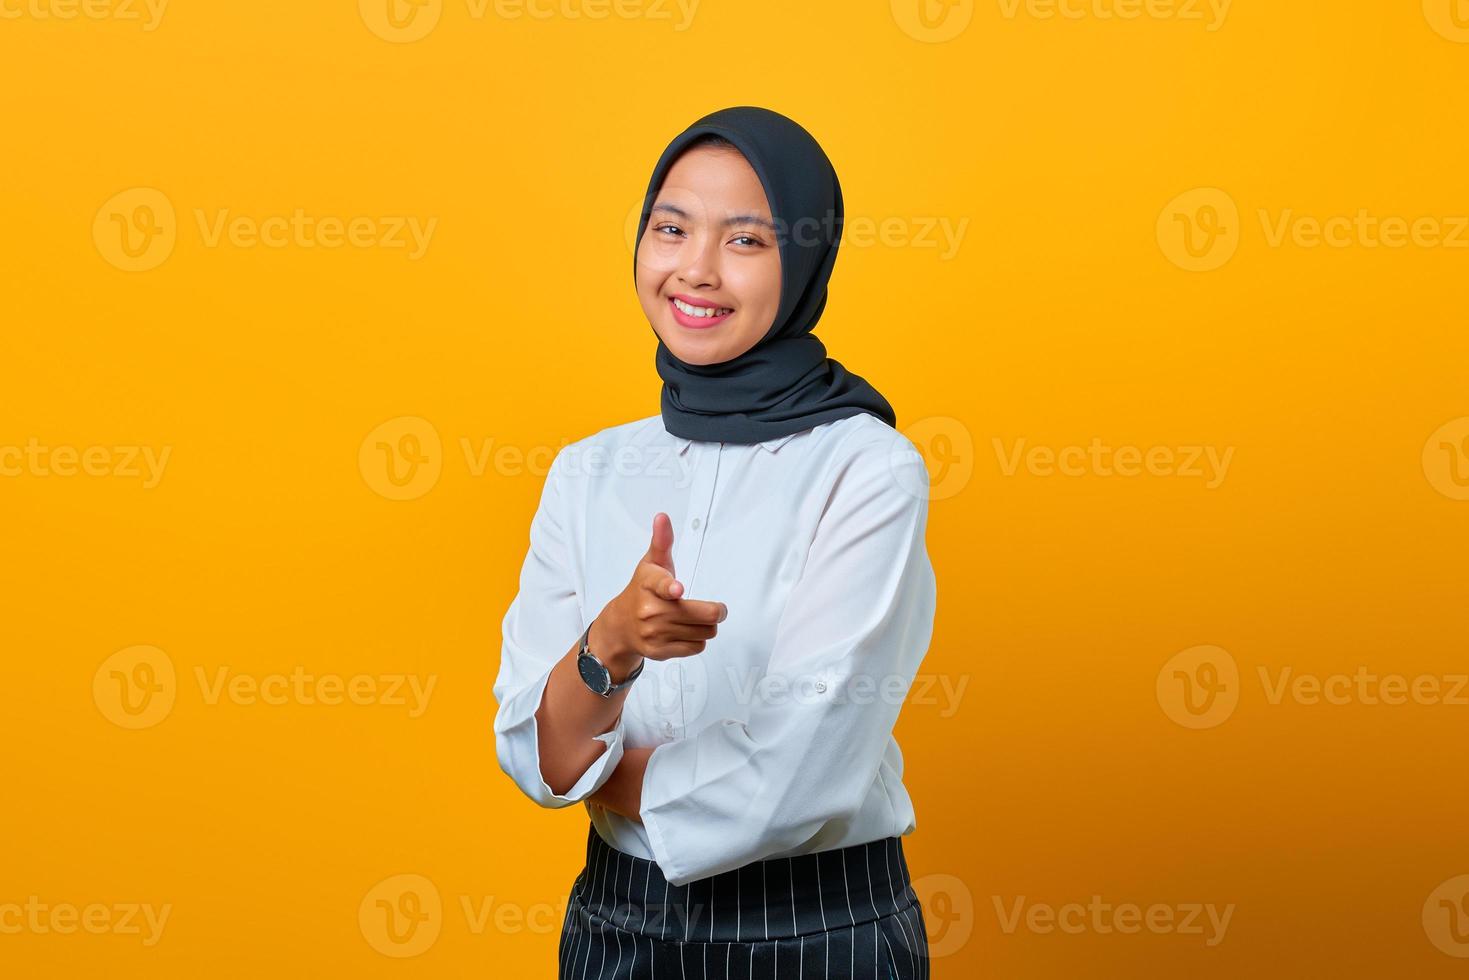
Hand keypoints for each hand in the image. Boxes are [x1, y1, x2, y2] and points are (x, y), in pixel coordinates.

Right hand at [592, 512, 727, 672]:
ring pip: (705, 632)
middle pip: (704, 614)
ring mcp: (654, 633)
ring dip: (707, 626)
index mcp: (648, 584)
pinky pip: (697, 647)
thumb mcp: (650, 564)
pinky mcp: (660, 651)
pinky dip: (698, 640)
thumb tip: (662, 517)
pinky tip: (687, 632)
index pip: (660, 584)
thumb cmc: (641, 591)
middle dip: (716, 611)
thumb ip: (661, 541)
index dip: (670, 587)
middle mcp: (650, 610)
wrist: (620, 625)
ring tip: (696, 619)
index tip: (677, 589)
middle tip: (716, 609)